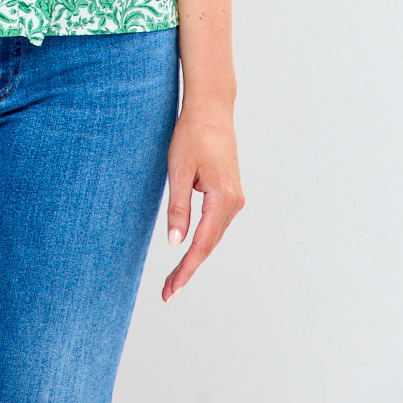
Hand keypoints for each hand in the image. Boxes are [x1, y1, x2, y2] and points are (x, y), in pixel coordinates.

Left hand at [163, 98, 243, 301]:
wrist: (211, 108)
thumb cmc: (192, 134)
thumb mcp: (178, 170)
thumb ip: (178, 208)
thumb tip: (175, 243)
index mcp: (223, 198)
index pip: (201, 244)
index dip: (185, 270)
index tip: (171, 291)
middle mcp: (234, 202)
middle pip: (209, 245)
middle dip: (188, 269)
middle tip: (167, 293)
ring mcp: (235, 197)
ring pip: (214, 236)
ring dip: (195, 257)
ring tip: (174, 278)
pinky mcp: (230, 192)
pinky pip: (216, 224)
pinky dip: (202, 240)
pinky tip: (189, 250)